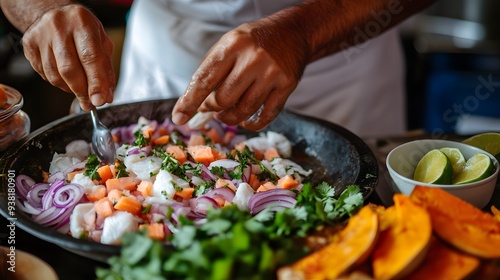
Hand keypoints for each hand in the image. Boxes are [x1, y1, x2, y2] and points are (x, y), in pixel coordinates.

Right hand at [22, 4, 114, 110]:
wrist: (54, 12)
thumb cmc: (82, 29)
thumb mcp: (101, 42)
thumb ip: (106, 69)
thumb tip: (105, 96)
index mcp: (81, 22)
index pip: (90, 58)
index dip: (96, 83)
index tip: (100, 100)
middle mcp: (58, 27)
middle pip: (69, 69)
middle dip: (82, 91)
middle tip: (90, 102)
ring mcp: (41, 36)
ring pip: (55, 75)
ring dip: (69, 88)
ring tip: (79, 88)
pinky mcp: (29, 45)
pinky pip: (44, 74)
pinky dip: (58, 82)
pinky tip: (65, 77)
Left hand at [172, 19, 305, 130]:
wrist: (292, 33)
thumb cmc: (252, 42)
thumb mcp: (227, 45)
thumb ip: (210, 73)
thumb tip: (193, 108)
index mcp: (232, 45)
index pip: (204, 80)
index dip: (189, 102)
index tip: (179, 118)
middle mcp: (252, 59)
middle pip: (223, 99)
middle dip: (212, 108)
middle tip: (211, 107)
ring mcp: (271, 73)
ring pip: (243, 111)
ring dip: (230, 118)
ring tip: (227, 113)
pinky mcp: (286, 86)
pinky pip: (265, 116)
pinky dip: (252, 124)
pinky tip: (246, 120)